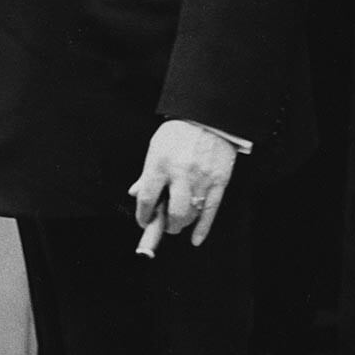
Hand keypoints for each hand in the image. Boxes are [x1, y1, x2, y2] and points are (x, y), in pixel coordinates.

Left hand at [129, 119, 235, 247]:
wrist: (209, 116)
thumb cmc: (179, 131)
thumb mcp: (156, 147)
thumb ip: (146, 173)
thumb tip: (135, 193)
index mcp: (160, 164)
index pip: (147, 199)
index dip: (143, 216)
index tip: (144, 221)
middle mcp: (181, 173)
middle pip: (174, 213)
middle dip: (167, 226)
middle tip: (166, 225)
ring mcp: (202, 178)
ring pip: (192, 214)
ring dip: (183, 224)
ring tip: (179, 220)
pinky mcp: (220, 181)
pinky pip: (211, 211)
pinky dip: (203, 228)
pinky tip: (195, 238)